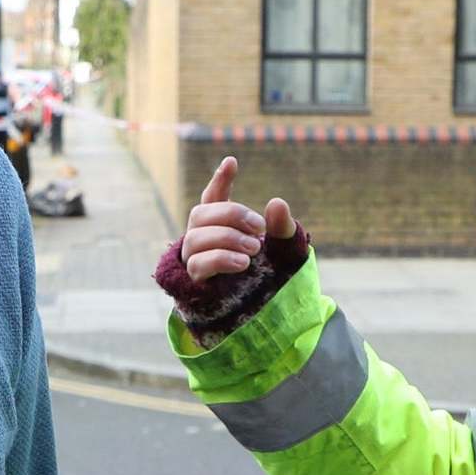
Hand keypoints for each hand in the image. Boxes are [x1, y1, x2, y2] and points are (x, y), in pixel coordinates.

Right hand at [181, 156, 296, 282]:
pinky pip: (197, 265)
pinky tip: (242, 263)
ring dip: (227, 238)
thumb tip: (277, 203)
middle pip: (200, 214)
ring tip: (254, 248)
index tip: (232, 162)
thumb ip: (280, 227)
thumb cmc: (266, 276)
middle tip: (259, 228)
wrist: (263, 312)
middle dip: (230, 215)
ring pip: (196, 238)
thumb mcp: (281, 249)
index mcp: (220, 226)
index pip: (213, 197)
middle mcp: (202, 239)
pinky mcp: (194, 282)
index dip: (220, 180)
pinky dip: (221, 259)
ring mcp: (194, 259)